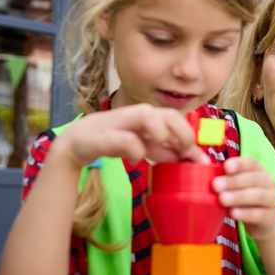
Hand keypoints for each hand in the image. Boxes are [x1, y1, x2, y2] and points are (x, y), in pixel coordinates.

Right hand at [56, 104, 208, 168]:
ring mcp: (122, 122)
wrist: (78, 142)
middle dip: (183, 135)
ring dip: (160, 136)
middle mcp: (138, 115)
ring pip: (149, 116)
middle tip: (183, 155)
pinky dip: (136, 151)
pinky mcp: (106, 135)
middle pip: (170, 114)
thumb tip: (188, 159)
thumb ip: (163, 151)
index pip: (178, 119)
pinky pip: (127, 140)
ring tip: (157, 153)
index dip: (190, 138)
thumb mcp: (143, 147)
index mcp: (149, 117)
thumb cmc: (114, 140)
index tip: (197, 159)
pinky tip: (135, 160)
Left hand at [212, 157, 274, 240]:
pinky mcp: (270, 218)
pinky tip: (233, 213)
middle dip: (234, 181)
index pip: (251, 163)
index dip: (239, 164)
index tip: (225, 166)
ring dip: (239, 196)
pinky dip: (245, 213)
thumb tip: (203, 177)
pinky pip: (259, 214)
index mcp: (259, 172)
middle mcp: (268, 183)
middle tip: (216, 185)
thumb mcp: (236, 189)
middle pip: (253, 179)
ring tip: (222, 199)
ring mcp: (272, 200)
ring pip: (257, 196)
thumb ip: (225, 182)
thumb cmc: (244, 201)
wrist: (262, 224)